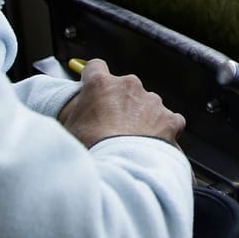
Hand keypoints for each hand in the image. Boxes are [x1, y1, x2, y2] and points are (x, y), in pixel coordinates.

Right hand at [58, 59, 184, 146]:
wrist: (119, 170)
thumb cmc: (88, 152)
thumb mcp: (68, 129)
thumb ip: (76, 114)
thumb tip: (77, 116)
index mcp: (100, 85)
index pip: (95, 67)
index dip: (94, 78)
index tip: (94, 92)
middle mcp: (129, 86)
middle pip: (125, 88)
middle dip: (121, 104)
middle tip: (113, 128)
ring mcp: (152, 101)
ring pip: (148, 105)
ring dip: (142, 118)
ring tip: (132, 143)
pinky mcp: (170, 119)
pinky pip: (169, 121)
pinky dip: (163, 131)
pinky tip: (153, 146)